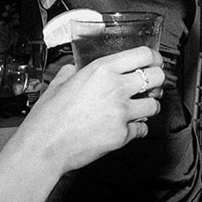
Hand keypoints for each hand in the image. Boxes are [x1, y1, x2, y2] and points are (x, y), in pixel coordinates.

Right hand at [20, 46, 164, 173]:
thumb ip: (71, 72)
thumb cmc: (47, 117)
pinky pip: (142, 129)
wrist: (43, 147)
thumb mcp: (58, 84)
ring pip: (155, 105)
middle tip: (150, 87)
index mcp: (101, 70)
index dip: (154, 58)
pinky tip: (125, 129)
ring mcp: (121, 112)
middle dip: (157, 82)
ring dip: (149, 107)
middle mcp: (116, 87)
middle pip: (158, 76)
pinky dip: (136, 130)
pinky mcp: (123, 135)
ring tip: (138, 110)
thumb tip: (74, 68)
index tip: (154, 63)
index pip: (144, 54)